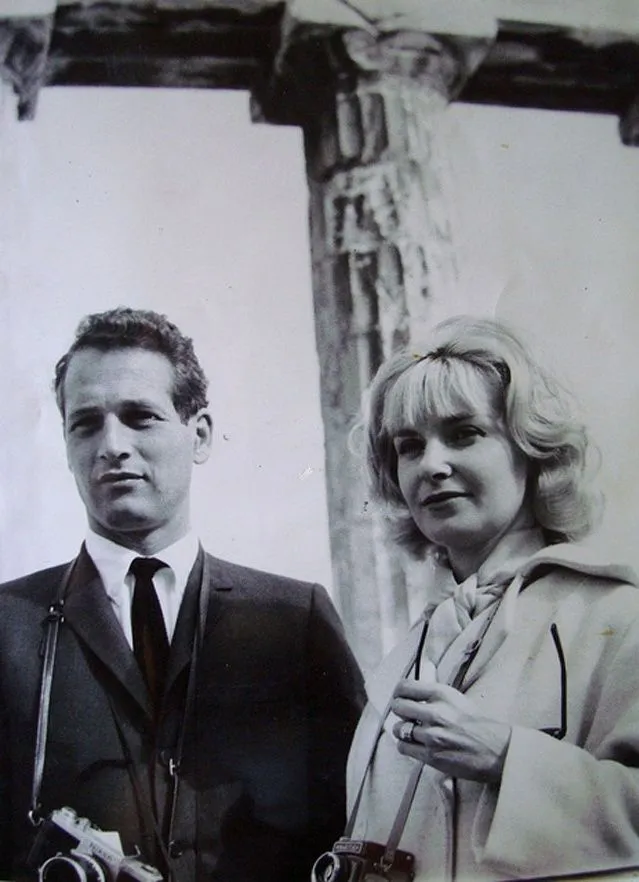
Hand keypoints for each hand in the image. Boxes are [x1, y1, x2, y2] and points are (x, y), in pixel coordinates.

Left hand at [391, 679, 511, 784]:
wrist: (498, 750)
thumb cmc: (480, 725)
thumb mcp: (457, 700)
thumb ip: (434, 696)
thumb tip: (413, 692)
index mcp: (442, 694)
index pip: (405, 687)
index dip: (399, 692)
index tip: (400, 696)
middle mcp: (435, 712)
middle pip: (398, 707)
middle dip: (399, 711)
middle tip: (404, 715)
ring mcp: (432, 735)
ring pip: (398, 728)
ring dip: (402, 730)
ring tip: (412, 732)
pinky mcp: (431, 755)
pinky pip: (404, 747)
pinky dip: (406, 746)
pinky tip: (416, 745)